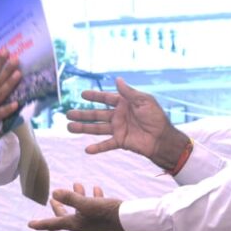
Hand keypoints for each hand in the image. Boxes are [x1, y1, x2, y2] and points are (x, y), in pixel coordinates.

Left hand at [28, 183, 124, 230]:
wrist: (128, 219)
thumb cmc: (107, 211)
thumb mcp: (86, 203)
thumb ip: (70, 197)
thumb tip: (54, 192)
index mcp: (75, 225)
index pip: (54, 224)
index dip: (41, 223)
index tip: (30, 224)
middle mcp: (83, 226)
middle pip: (66, 217)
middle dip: (59, 207)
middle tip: (52, 199)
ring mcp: (93, 223)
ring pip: (80, 210)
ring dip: (77, 197)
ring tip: (77, 184)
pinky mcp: (102, 218)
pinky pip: (93, 207)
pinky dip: (91, 198)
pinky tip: (95, 188)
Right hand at [67, 77, 189, 169]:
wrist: (163, 138)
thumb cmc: (156, 117)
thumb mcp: (144, 101)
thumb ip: (129, 92)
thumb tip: (117, 80)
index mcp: (124, 104)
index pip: (106, 98)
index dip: (94, 96)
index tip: (82, 94)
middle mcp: (118, 116)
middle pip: (96, 114)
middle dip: (82, 114)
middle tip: (67, 114)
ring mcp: (118, 129)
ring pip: (97, 128)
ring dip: (83, 128)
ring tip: (69, 128)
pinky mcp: (120, 141)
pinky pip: (106, 144)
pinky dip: (97, 148)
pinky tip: (87, 150)